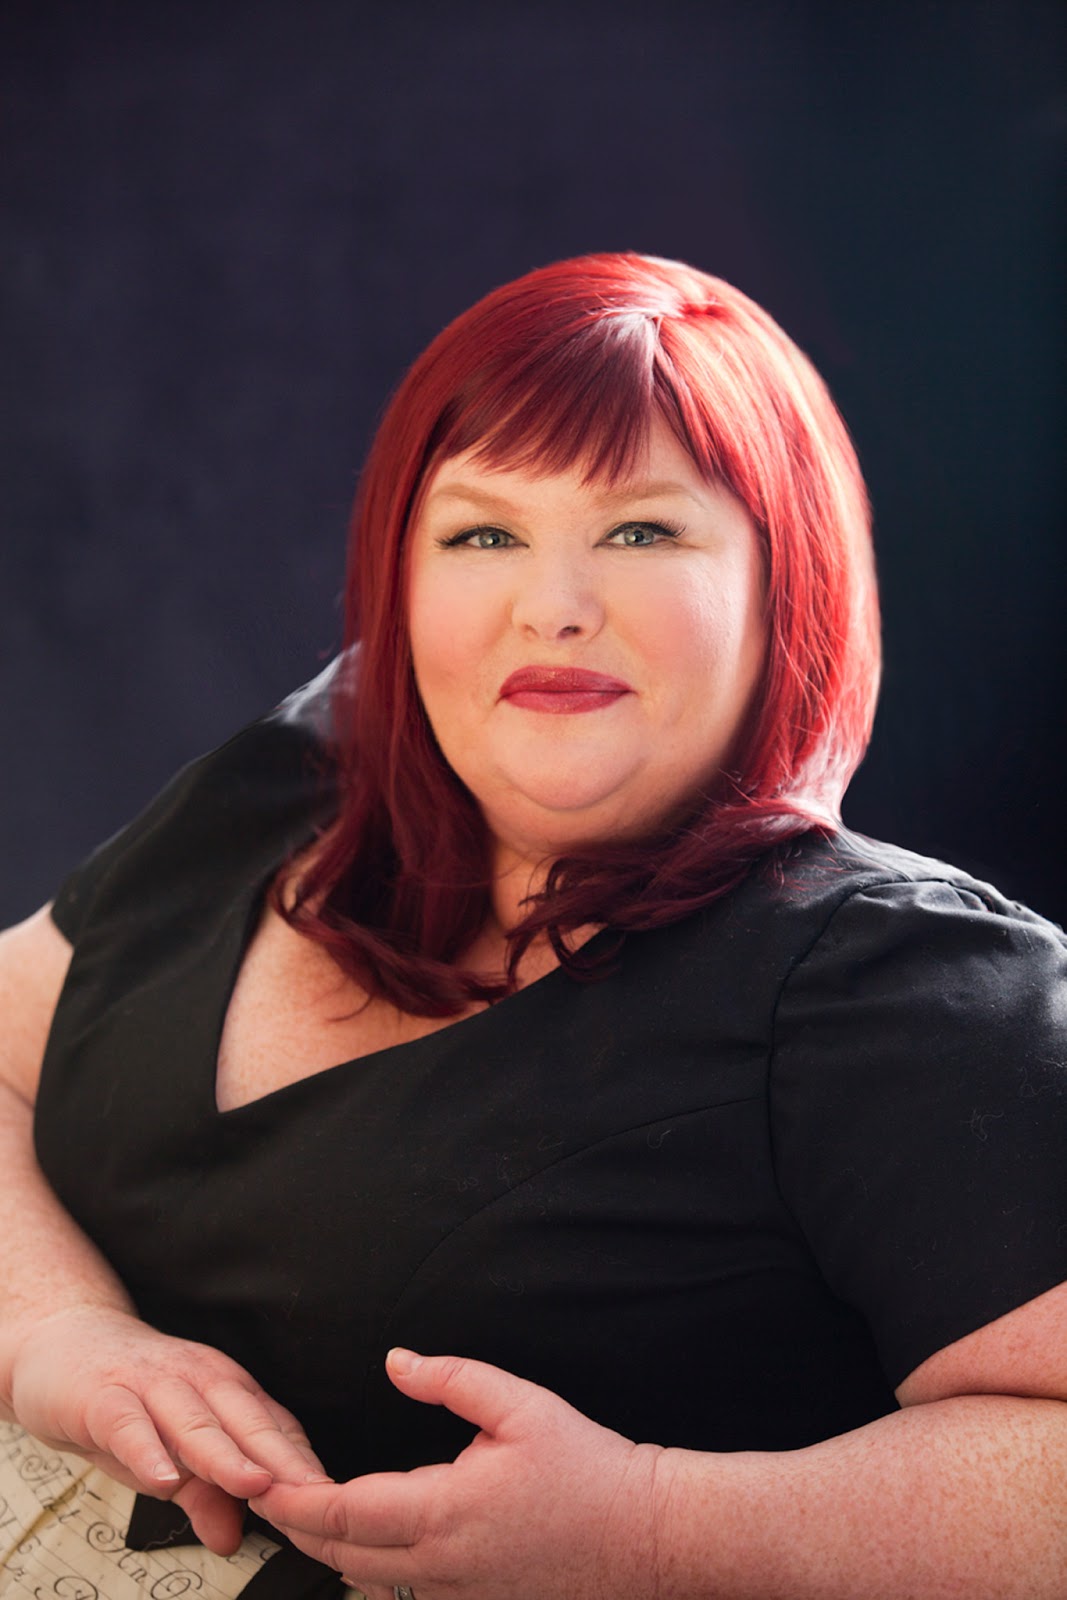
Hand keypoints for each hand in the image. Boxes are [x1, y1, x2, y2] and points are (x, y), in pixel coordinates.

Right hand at [6, 1305, 329, 1553]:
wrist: (61, 1345)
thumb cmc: (125, 1403)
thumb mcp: (169, 1454)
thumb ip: (203, 1494)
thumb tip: (231, 1539)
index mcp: (225, 1391)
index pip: (275, 1429)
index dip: (302, 1469)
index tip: (331, 1507)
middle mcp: (198, 1380)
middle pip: (247, 1422)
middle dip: (283, 1461)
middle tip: (312, 1499)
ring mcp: (151, 1384)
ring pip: (196, 1421)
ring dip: (227, 1455)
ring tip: (253, 1486)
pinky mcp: (102, 1395)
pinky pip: (128, 1424)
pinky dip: (147, 1451)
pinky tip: (162, 1480)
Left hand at [251, 1348, 664, 1599]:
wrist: (645, 1539)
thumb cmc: (589, 1470)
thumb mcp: (521, 1404)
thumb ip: (450, 1378)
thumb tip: (395, 1360)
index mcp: (443, 1512)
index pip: (343, 1512)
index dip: (295, 1498)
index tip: (262, 1478)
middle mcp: (439, 1565)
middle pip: (341, 1554)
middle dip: (296, 1525)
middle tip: (264, 1491)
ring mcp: (455, 1594)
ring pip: (367, 1579)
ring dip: (330, 1546)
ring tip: (302, 1509)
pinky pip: (402, 1591)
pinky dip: (369, 1565)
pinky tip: (363, 1537)